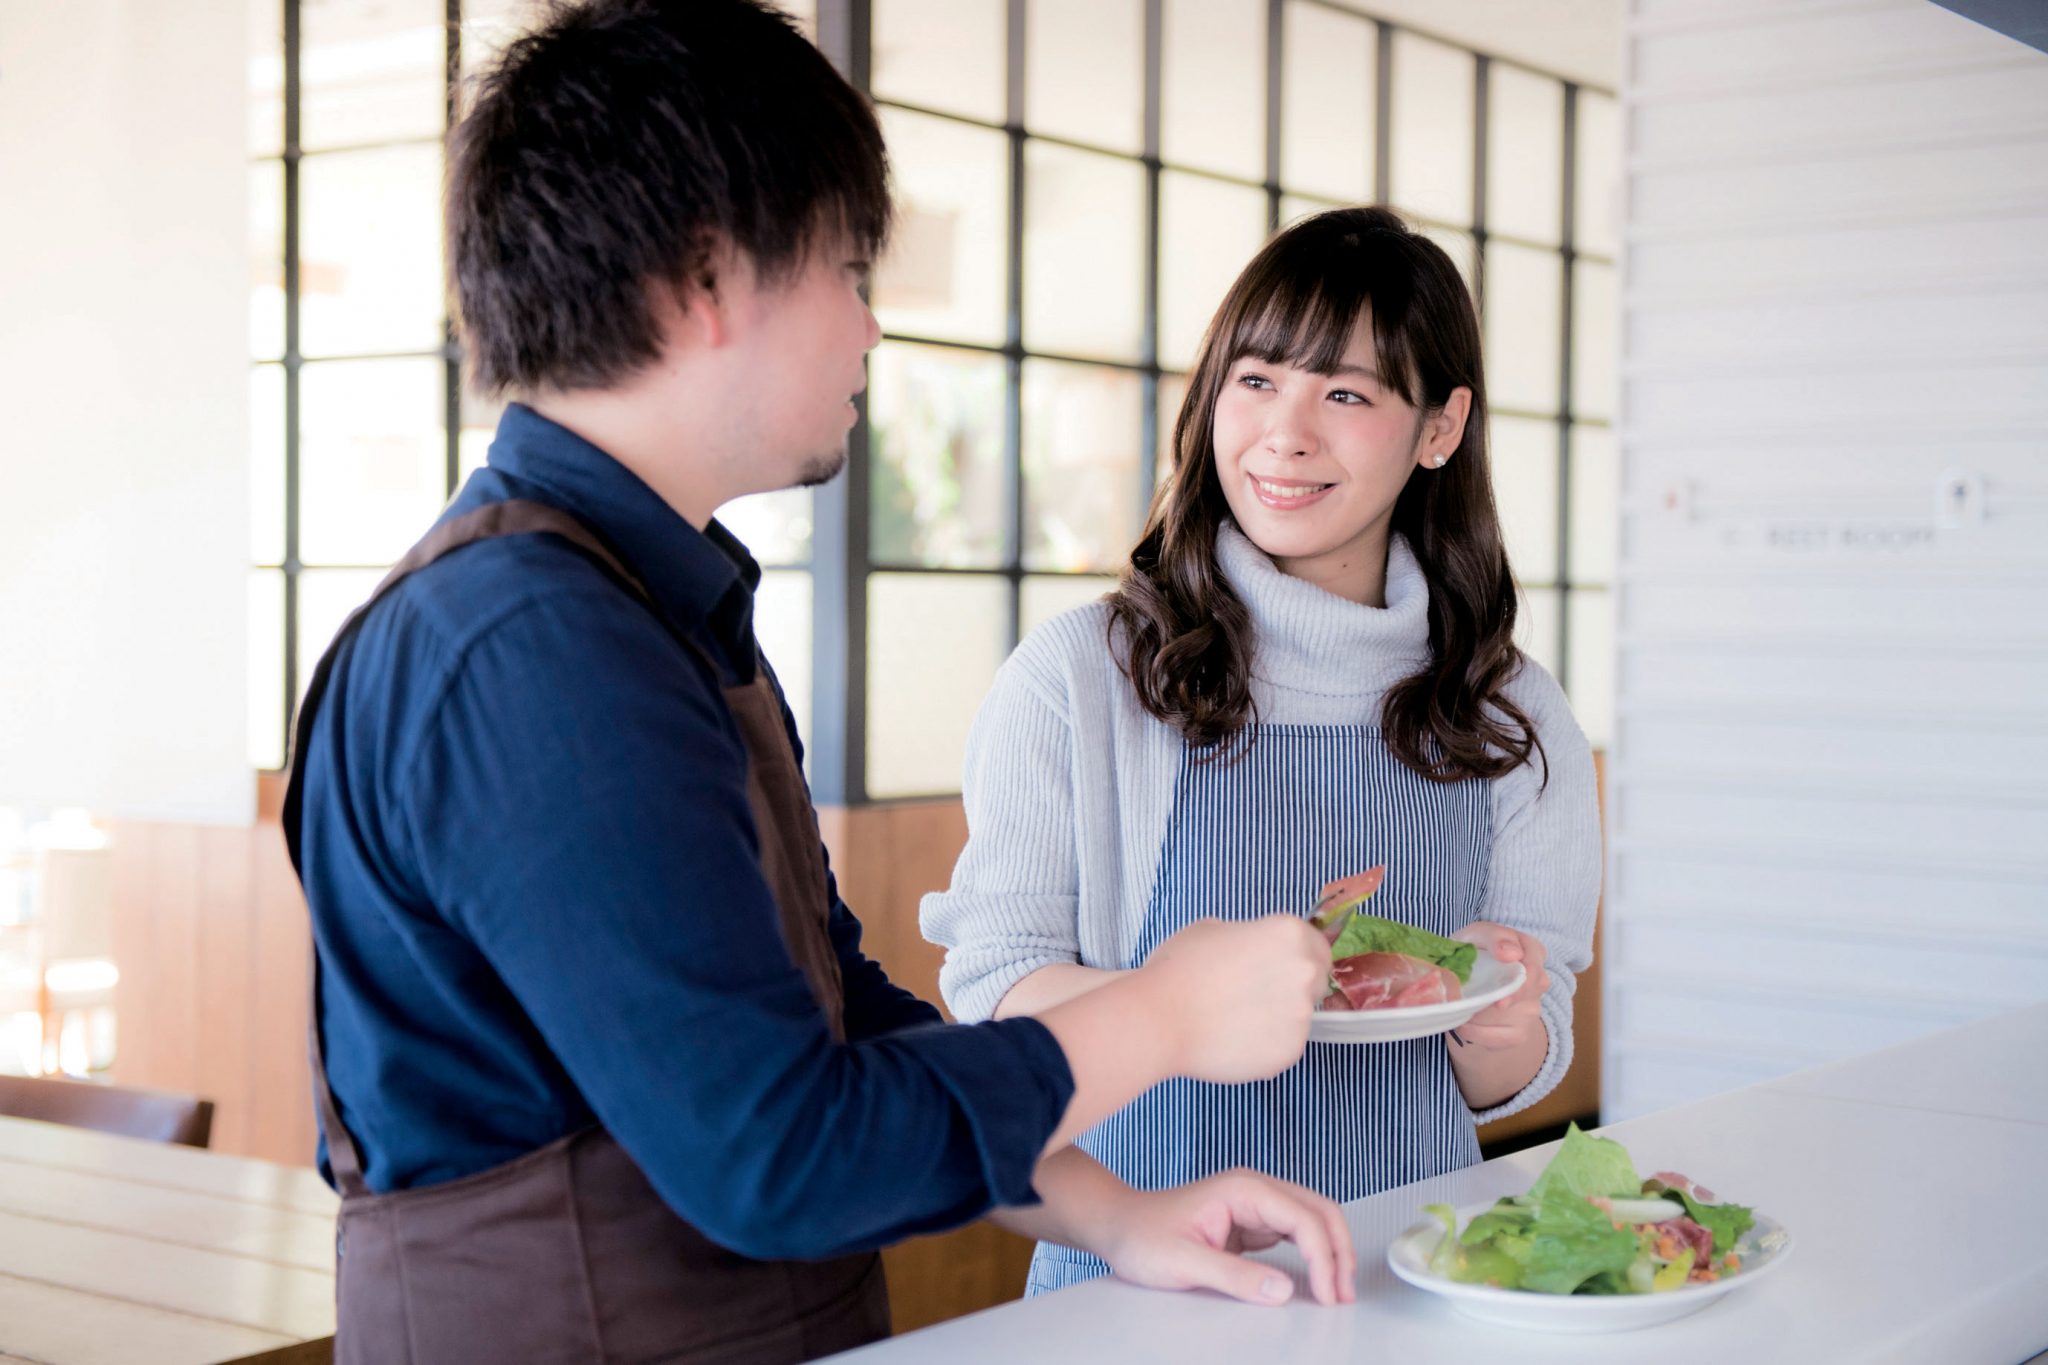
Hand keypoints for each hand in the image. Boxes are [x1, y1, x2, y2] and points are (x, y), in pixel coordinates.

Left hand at [1097, 1168, 1356, 1307]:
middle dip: (1339, 1251)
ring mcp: (1254, 1204)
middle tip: (1344, 1294)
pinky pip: (1295, 1234)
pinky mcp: (1251, 1223)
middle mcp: (1254, 1190)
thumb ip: (1235, 1276)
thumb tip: (1283, 1291)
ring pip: (1311, 1220)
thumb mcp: (1183, 1263)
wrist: (1118, 1227)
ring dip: (1330, 1252)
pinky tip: (1317, 1278)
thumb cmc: (1142, 1236)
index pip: (1303, 1218)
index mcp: (1243, 1189)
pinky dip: (1313, 1255)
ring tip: (1338, 1290)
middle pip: (1318, 1211)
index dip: (1324, 1259)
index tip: (1328, 1296)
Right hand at [1137, 916, 1326, 1082]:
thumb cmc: (1179, 969)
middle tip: (1256, 993)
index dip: (1299, 956)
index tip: (1280, 966)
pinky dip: (1265, 1044)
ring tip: (1235, 1019)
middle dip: (1293, 986)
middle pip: (1317, 980)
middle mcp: (1304, 972)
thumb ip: (1246, 937)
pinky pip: (1285, 1045)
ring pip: (1300, 1016)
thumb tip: (1251, 951)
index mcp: (1289, 934)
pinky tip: (1234, 1038)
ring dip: (1278, 1017)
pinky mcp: (1290, 1052)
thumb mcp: (1211, 930)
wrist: (1160, 1019)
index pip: (1318, 945)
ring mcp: (1301, 1016)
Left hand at [1450, 921, 1549, 1050]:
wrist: (1470, 984)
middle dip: (1495, 997)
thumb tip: (1511, 954)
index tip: (1502, 970)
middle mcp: (1539, 982)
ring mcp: (1532, 1010)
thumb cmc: (1475, 952)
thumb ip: (1495, 937)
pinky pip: (1497, 1038)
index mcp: (1532, 952)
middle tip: (1474, 999)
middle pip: (1521, 994)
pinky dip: (1475, 1033)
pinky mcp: (1519, 1033)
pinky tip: (1464, 1023)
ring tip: (1461, 1005)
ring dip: (1477, 1014)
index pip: (1533, 964)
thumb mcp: (1478, 935)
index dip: (1519, 974)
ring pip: (1504, 1017)